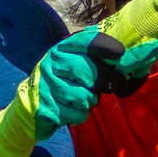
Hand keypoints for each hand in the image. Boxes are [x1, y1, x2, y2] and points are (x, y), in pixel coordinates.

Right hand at [0, 25, 157, 156]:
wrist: (30, 108)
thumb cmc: (60, 83)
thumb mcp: (70, 64)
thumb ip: (91, 57)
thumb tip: (128, 55)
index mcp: (61, 50)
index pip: (85, 41)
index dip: (105, 45)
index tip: (121, 53)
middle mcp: (51, 64)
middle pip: (88, 71)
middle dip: (105, 80)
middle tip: (112, 85)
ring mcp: (46, 86)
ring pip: (84, 95)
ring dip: (91, 100)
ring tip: (86, 98)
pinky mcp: (46, 107)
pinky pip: (77, 113)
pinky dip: (82, 115)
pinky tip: (75, 110)